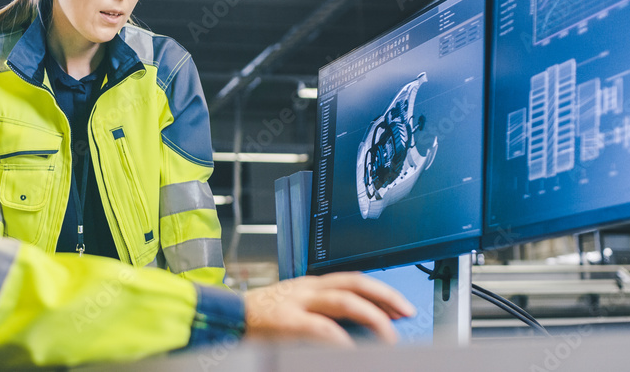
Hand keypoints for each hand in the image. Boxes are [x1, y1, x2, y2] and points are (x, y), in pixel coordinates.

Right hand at [242, 273, 415, 346]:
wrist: (224, 318)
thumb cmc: (259, 321)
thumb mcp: (294, 310)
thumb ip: (322, 316)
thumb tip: (358, 331)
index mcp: (310, 286)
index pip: (354, 281)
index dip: (381, 292)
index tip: (401, 307)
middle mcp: (307, 289)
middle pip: (354, 284)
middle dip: (385, 298)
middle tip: (406, 314)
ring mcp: (296, 302)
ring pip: (343, 300)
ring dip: (372, 316)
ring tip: (388, 334)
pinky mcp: (285, 321)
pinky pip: (320, 327)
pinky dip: (340, 338)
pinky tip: (352, 348)